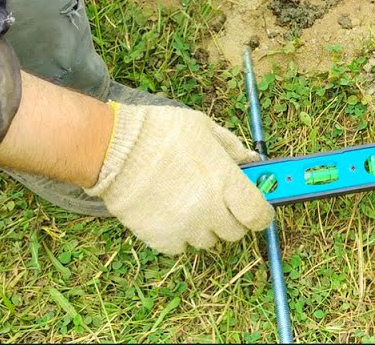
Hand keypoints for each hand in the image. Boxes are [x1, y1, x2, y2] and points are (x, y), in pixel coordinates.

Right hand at [84, 100, 272, 254]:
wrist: (113, 148)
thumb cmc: (160, 132)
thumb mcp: (205, 128)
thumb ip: (233, 147)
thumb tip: (253, 158)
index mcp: (225, 180)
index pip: (259, 215)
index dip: (261, 214)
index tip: (257, 209)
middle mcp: (209, 208)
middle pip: (235, 232)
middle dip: (232, 217)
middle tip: (218, 199)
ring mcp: (184, 226)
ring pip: (208, 241)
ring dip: (205, 226)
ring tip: (188, 201)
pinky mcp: (160, 238)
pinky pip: (181, 246)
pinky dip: (179, 235)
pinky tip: (169, 212)